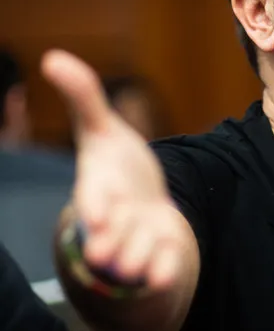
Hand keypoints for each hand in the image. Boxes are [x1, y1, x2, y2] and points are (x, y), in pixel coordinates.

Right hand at [42, 50, 183, 289]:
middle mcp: (112, 224)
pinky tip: (165, 273)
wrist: (140, 206)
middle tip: (110, 250)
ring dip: (139, 257)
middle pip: (110, 239)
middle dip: (113, 243)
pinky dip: (161, 273)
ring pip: (135, 258)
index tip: (99, 215)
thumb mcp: (101, 131)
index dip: (95, 208)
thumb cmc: (115, 167)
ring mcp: (135, 244)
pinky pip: (158, 271)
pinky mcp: (157, 258)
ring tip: (143, 253)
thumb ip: (83, 98)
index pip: (92, 201)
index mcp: (96, 193)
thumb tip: (51, 56)